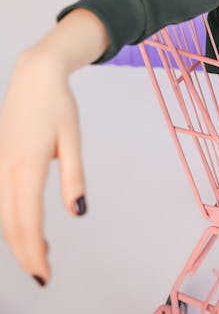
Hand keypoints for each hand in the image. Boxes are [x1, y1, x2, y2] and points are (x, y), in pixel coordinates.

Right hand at [0, 9, 108, 284]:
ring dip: (18, 238)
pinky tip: (27, 224)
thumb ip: (74, 176)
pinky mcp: (0, 159)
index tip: (46, 276)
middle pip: (10, 223)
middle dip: (25, 253)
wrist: (34, 74)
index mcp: (27, 164)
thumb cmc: (58, 104)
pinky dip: (12, 218)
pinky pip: (2, 198)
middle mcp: (7, 168)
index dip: (35, 252)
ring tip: (41, 253)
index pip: (27, 220)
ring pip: (3, 213)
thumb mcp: (72, 138)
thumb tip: (79, 212)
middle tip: (43, 275)